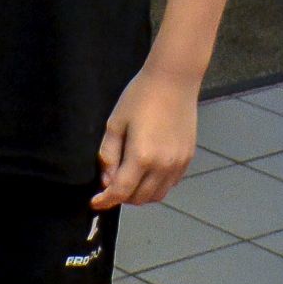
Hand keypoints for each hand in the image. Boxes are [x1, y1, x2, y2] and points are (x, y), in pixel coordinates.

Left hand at [92, 66, 197, 209]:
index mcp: (141, 157)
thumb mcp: (115, 124)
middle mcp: (162, 166)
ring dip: (140, 195)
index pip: (121, 192)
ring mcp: (178, 164)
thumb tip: (106, 180)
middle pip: (140, 198)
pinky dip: (156, 186)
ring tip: (127, 181)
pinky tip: (146, 173)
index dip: (105, 201)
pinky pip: (170, 184)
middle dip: (121, 198)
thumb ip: (109, 155)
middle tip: (110, 187)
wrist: (173, 81)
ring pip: (157, 195)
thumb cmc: (139, 97)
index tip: (95, 202)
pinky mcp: (188, 158)